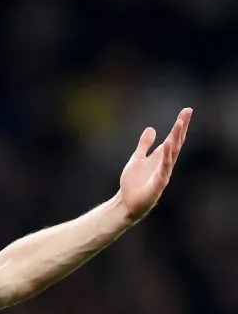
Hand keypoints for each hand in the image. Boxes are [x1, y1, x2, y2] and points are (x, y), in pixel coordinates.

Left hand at [117, 107, 192, 222]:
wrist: (126, 202)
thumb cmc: (133, 183)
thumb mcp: (137, 159)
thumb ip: (144, 145)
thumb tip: (151, 128)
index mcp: (161, 157)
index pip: (173, 138)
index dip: (180, 125)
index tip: (186, 110)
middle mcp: (165, 163)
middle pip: (176, 142)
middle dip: (181, 127)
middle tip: (187, 112)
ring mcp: (163, 173)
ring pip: (172, 153)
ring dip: (176, 138)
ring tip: (179, 124)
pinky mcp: (158, 183)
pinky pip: (164, 168)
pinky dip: (166, 157)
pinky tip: (168, 146)